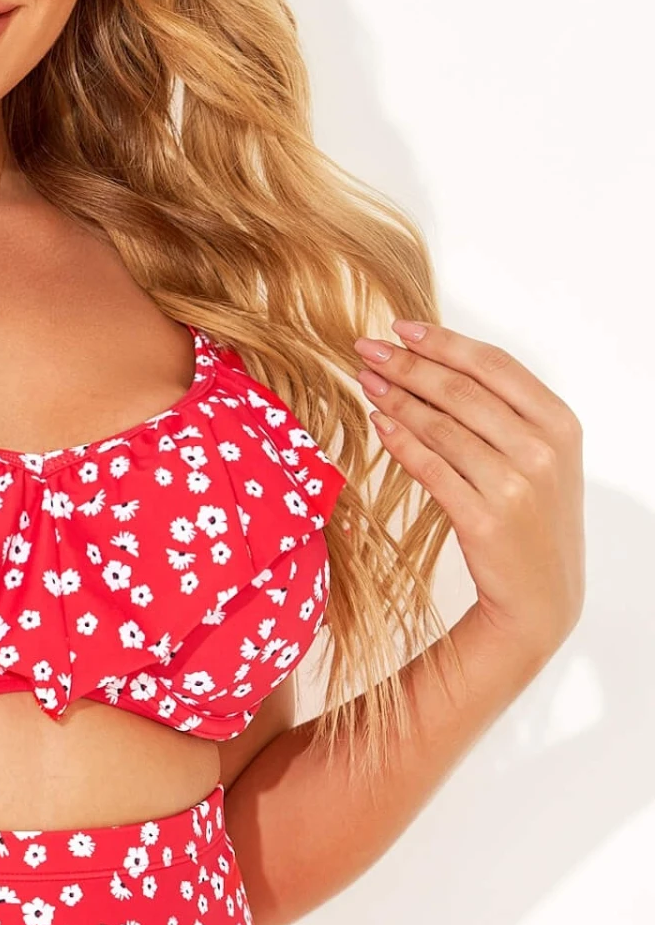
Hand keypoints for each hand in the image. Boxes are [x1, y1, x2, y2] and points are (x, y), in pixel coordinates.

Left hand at [353, 317, 584, 667]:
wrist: (540, 595)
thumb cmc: (533, 518)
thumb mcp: (539, 457)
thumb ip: (505, 411)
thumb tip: (435, 364)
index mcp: (560, 423)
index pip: (494, 366)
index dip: (444, 342)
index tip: (400, 328)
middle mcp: (541, 450)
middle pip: (462, 391)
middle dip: (408, 365)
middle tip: (366, 349)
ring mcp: (515, 485)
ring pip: (442, 427)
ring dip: (397, 398)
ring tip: (365, 381)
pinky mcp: (484, 520)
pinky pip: (432, 468)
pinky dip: (401, 442)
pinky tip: (379, 423)